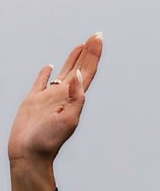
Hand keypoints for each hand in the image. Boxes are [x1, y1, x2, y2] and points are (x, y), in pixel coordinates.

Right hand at [8, 33, 102, 190]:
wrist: (30, 155)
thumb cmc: (49, 141)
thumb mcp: (68, 120)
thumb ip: (76, 98)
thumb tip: (79, 76)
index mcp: (75, 97)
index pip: (88, 71)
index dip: (94, 54)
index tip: (98, 37)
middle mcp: (64, 94)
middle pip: (80, 68)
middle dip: (89, 52)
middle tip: (96, 35)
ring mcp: (49, 97)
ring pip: (63, 72)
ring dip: (73, 58)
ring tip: (81, 45)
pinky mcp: (33, 101)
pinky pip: (40, 82)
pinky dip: (45, 73)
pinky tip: (48, 66)